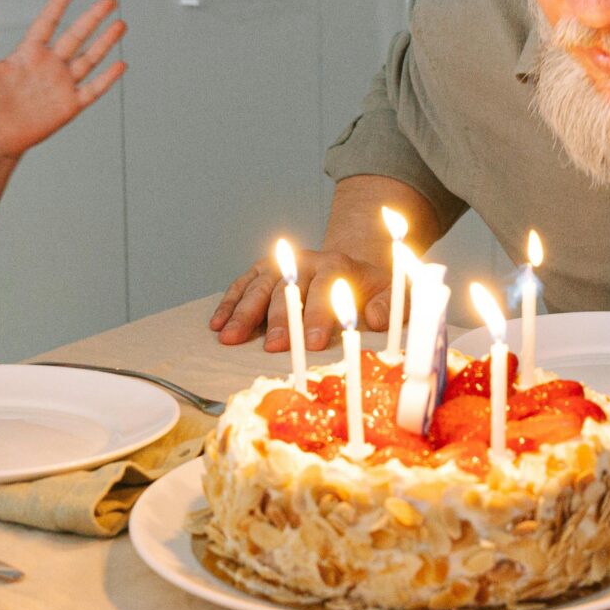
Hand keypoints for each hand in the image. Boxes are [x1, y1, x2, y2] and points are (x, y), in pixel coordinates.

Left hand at [0, 0, 124, 163]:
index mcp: (29, 53)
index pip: (49, 21)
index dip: (60, 2)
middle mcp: (49, 65)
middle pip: (77, 35)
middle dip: (93, 17)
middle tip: (108, 1)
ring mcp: (62, 84)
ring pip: (89, 58)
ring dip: (105, 41)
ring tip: (119, 24)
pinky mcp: (70, 104)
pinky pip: (93, 89)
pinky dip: (107, 78)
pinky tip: (119, 65)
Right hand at [209, 246, 391, 350]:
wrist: (350, 265)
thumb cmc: (370, 288)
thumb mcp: (392, 291)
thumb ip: (390, 304)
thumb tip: (377, 319)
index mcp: (338, 265)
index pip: (325, 287)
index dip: (319, 315)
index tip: (314, 343)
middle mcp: (306, 261)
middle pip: (287, 288)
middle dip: (280, 319)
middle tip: (272, 348)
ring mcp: (281, 265)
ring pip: (259, 286)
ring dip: (243, 312)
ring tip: (230, 338)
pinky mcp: (263, 271)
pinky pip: (242, 284)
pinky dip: (228, 303)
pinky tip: (217, 323)